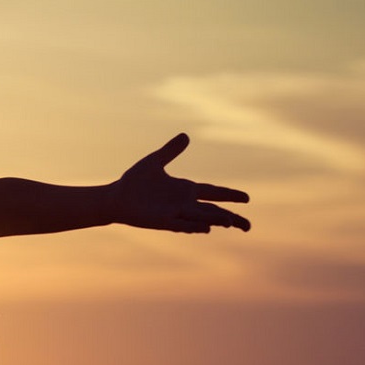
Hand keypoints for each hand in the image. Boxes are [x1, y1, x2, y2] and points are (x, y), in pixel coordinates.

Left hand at [110, 133, 250, 232]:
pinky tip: (205, 228)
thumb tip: (186, 135)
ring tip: (231, 223)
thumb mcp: (154, 162)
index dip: (230, 195)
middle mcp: (183, 204)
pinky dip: (193, 226)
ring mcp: (174, 214)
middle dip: (231, 218)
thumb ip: (171, 150)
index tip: (247, 198)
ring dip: (215, 221)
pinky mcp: (162, 221)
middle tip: (248, 227)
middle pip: (213, 212)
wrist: (115, 198)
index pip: (213, 193)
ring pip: (201, 218)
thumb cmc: (134, 182)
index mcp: (185, 190)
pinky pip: (181, 225)